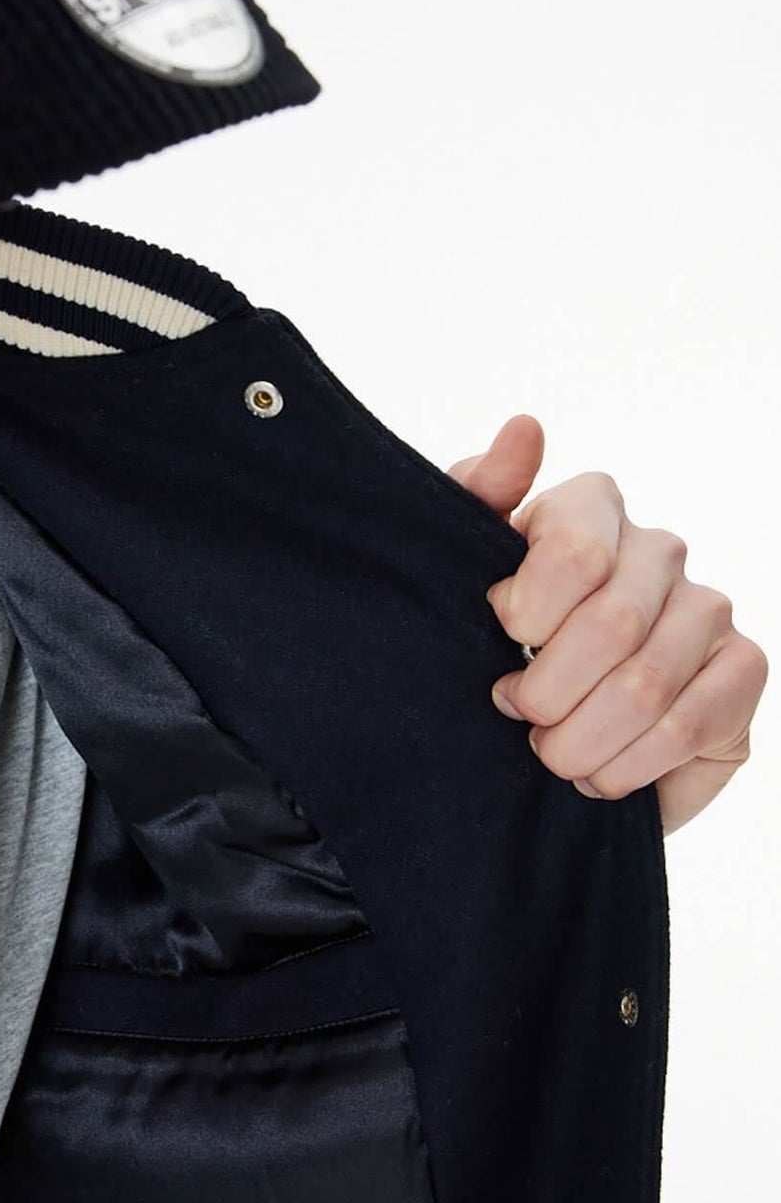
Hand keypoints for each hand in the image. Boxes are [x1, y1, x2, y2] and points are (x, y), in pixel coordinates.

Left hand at [447, 414, 767, 836]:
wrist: (536, 734)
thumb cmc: (492, 643)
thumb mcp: (459, 573)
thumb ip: (478, 498)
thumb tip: (524, 430)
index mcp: (590, 509)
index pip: (573, 550)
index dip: (528, 614)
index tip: (503, 641)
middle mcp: (659, 550)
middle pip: (611, 626)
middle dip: (546, 693)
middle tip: (516, 715)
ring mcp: (709, 609)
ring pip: (646, 688)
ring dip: (579, 742)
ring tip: (550, 752)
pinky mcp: (742, 671)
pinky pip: (686, 728)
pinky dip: (625, 766)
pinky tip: (597, 772)